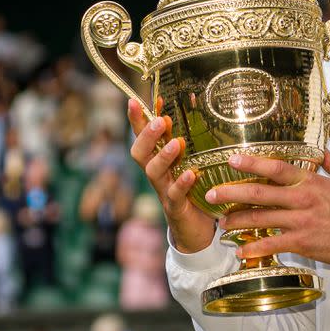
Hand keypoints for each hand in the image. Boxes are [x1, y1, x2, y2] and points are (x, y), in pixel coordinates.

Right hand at [128, 99, 214, 253]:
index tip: (134, 101)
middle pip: (140, 153)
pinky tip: (190, 174)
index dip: (137, 120)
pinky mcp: (176, 208)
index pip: (143, 137)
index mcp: (159, 160)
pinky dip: (181, 184)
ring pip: (153, 172)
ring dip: (163, 156)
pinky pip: (174, 195)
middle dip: (146, 136)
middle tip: (158, 120)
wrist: (195, 230)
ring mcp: (164, 191)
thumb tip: (195, 109)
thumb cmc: (194, 190)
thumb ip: (189, 142)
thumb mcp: (190, 162)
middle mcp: (157, 174)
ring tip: (177, 143)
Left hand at [206, 151, 329, 268]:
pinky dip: (254, 248)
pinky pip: (272, 245)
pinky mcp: (302, 243)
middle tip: (212, 194)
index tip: (232, 160)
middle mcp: (302, 200)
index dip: (252, 163)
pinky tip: (241, 251)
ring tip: (221, 222)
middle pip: (260, 194)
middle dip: (232, 193)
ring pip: (261, 219)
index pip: (276, 168)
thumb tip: (324, 151)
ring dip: (237, 220)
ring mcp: (301, 222)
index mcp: (311, 182)